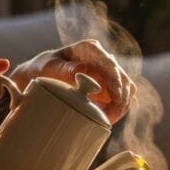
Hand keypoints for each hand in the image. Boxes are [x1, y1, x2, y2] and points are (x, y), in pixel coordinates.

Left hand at [10, 40, 135, 124]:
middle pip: (122, 77)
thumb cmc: (44, 68)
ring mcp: (107, 74)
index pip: (109, 63)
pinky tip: (109, 118)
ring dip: (123, 105)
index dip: (116, 79)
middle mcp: (103, 59)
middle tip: (111, 116)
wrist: (41, 75)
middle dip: (121, 97)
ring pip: (127, 88)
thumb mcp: (49, 66)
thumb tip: (82, 68)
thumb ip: (64, 68)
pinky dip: (119, 109)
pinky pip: (122, 98)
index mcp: (90, 49)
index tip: (116, 95)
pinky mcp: (109, 87)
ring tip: (109, 119)